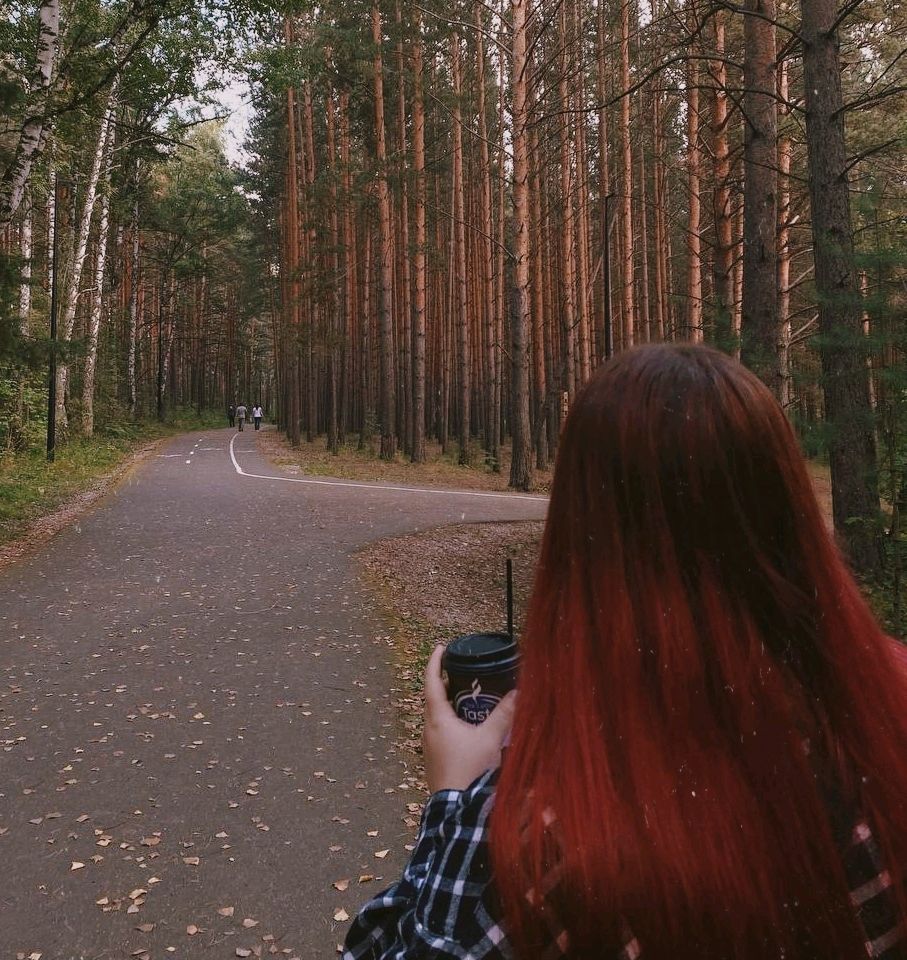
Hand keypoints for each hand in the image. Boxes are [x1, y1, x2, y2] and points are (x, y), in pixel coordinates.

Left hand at [422, 645, 516, 793]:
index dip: (435, 662)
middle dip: (446, 682)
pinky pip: (441, 731)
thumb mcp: (490, 739)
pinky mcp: (435, 759)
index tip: (442, 647)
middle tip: (463, 670)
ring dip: (450, 703)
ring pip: (437, 716)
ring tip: (469, 695)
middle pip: (433, 698)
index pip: (431, 682)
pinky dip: (452, 720)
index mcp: (437, 719)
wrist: (456, 812)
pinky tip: (468, 725)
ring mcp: (430, 746)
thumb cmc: (469, 770)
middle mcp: (428, 729)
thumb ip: (505, 714)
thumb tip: (519, 691)